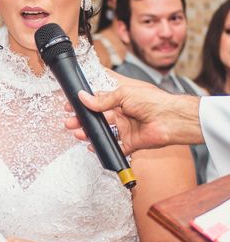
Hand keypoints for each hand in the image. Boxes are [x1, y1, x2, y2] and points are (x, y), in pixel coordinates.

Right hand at [64, 78, 202, 153]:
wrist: (171, 119)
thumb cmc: (153, 101)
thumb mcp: (123, 94)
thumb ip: (102, 99)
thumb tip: (83, 97)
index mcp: (121, 98)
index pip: (98, 100)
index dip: (84, 102)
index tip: (71, 105)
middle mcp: (122, 113)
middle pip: (97, 117)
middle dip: (83, 120)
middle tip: (70, 122)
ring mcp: (126, 128)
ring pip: (103, 132)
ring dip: (90, 133)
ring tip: (78, 133)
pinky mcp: (131, 142)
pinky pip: (115, 147)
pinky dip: (103, 147)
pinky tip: (93, 146)